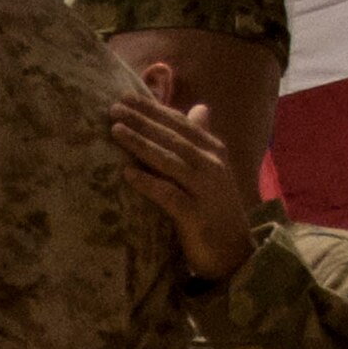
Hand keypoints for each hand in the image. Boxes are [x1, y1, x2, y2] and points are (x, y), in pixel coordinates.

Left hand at [110, 95, 257, 281]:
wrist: (234, 252)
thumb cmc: (214, 208)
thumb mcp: (210, 170)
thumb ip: (200, 140)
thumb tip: (199, 108)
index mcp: (214, 151)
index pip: (180, 124)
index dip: (153, 109)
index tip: (126, 96)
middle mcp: (211, 166)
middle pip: (172, 138)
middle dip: (142, 120)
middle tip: (114, 107)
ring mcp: (205, 190)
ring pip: (169, 160)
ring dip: (141, 144)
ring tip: (115, 131)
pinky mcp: (196, 215)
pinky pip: (168, 195)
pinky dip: (148, 182)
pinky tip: (126, 173)